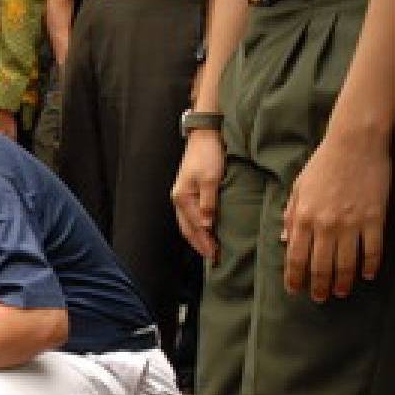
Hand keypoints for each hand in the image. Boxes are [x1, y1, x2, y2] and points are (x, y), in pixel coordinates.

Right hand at [170, 129, 225, 262]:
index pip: (193, 227)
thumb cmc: (208, 155)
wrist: (204, 136)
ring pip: (187, 224)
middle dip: (199, 244)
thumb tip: (206, 225)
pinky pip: (190, 216)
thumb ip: (208, 203)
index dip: (204, 242)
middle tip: (212, 258)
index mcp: (182, 198)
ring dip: (197, 238)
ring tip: (208, 249)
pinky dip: (196, 227)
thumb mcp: (211, 179)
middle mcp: (179, 199)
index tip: (215, 254)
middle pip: (187, 229)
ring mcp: (182, 196)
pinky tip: (205, 230)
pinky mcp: (188, 192)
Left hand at [282, 130, 390, 300]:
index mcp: (303, 218)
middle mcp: (325, 225)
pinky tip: (367, 275)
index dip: (294, 278)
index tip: (295, 290)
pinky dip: (370, 266)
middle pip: (320, 266)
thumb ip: (291, 215)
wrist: (355, 143)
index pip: (296, 258)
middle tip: (319, 298)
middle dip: (318, 287)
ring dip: (343, 282)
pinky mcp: (374, 218)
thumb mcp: (298, 189)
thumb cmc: (323, 164)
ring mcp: (351, 223)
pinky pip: (372, 250)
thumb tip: (285, 240)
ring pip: (346, 264)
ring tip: (341, 292)